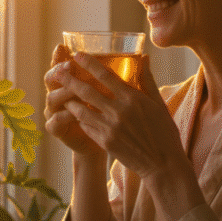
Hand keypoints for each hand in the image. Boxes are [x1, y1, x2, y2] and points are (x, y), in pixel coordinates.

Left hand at [48, 50, 189, 178]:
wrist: (162, 165)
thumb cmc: (164, 132)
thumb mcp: (158, 103)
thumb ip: (147, 80)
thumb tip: (144, 58)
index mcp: (133, 99)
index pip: (106, 75)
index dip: (89, 64)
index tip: (77, 55)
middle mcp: (119, 111)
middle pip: (87, 91)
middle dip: (70, 80)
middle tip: (57, 71)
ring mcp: (110, 128)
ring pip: (81, 110)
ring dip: (70, 100)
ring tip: (61, 93)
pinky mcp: (105, 142)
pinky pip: (87, 126)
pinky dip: (80, 118)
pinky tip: (75, 113)